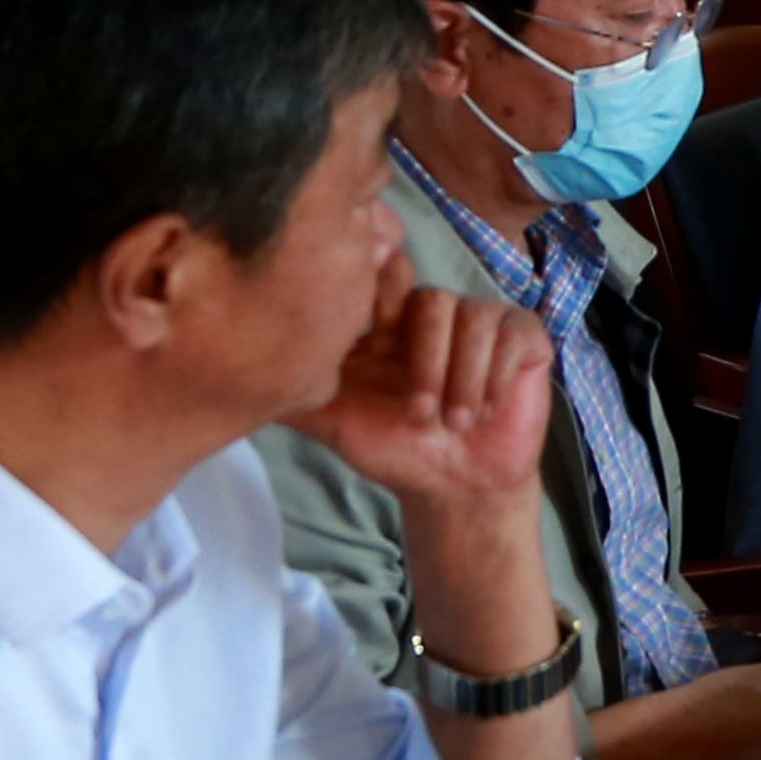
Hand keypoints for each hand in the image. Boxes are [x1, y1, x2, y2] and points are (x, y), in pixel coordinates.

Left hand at [287, 266, 556, 511]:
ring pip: (474, 316)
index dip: (382, 304)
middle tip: (419, 414)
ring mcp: (483, 322)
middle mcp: (436, 313)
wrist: (455, 485)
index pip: (386, 274)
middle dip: (426, 362)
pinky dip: (497, 377)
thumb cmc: (396, 450)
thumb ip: (294, 392)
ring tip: (455, 422)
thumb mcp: (333, 421)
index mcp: (389, 322)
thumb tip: (235, 375)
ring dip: (462, 378)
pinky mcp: (524, 338)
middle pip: (431, 299)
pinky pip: (513, 334)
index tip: (376, 350)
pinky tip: (487, 408)